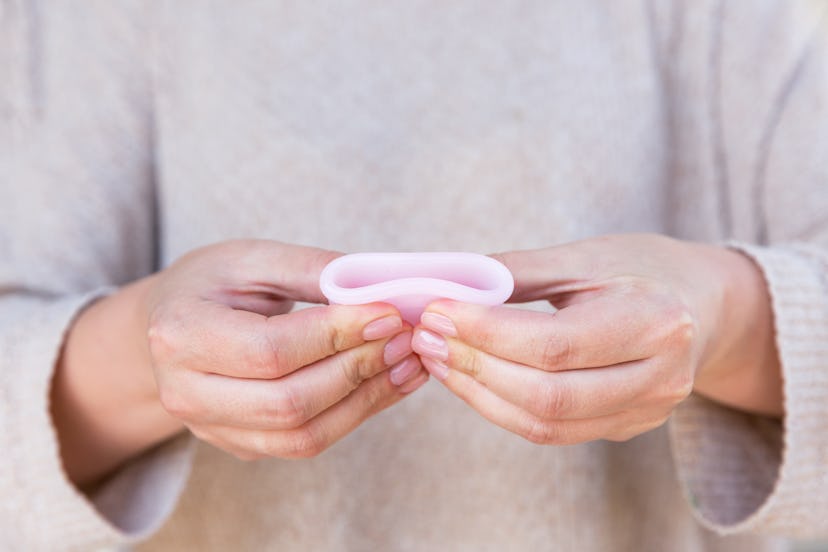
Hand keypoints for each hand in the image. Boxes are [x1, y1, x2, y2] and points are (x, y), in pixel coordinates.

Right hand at [53, 240, 427, 485]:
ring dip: (367, 400)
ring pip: (302, 435)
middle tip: (406, 338)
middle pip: (288, 401)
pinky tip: (387, 383)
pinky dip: (354, 414)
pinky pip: (305, 443)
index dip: (337, 336)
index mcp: (181, 333)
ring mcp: (210, 428)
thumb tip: (380, 289)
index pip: (271, 350)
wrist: (169, 326)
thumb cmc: (212, 283)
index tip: (389, 313)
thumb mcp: (254, 258)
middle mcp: (186, 392)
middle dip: (359, 370)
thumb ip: (313, 270)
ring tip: (409, 364)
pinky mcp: (240, 444)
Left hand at [411, 234, 780, 445]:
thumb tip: (448, 281)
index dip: (486, 332)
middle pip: (547, 394)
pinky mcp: (625, 427)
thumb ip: (518, 270)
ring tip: (437, 358)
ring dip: (478, 393)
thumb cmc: (643, 269)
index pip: (554, 344)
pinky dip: (501, 407)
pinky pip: (552, 431)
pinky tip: (470, 377)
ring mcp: (646, 411)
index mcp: (656, 321)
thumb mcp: (586, 255)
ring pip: (544, 423)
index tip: (436, 311)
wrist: (704, 305)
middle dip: (474, 366)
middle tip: (426, 336)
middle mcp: (659, 376)